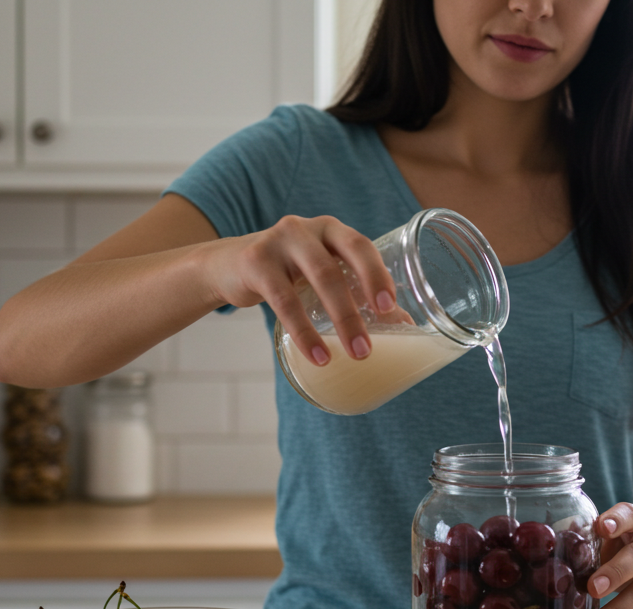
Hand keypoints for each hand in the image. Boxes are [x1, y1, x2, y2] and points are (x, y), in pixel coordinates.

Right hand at [200, 214, 398, 365]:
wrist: (228, 265)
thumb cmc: (288, 274)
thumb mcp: (320, 276)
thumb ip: (356, 293)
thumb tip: (405, 324)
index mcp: (331, 231)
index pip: (361, 246)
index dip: (377, 274)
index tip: (389, 307)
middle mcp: (307, 230)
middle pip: (338, 265)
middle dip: (357, 307)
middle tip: (369, 343)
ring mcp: (279, 242)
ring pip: (317, 280)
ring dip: (339, 321)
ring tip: (353, 355)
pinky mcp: (256, 262)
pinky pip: (284, 300)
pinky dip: (303, 331)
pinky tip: (317, 355)